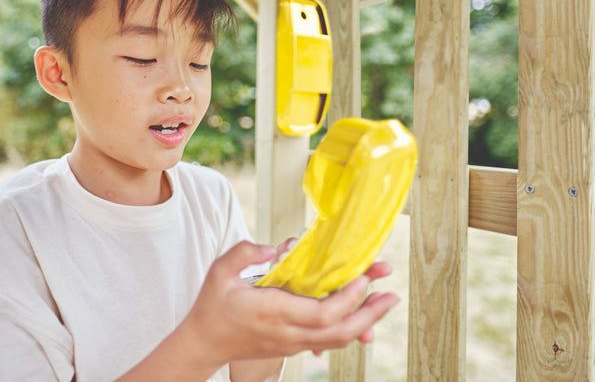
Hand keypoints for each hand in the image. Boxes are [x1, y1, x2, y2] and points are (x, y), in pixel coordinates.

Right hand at [178, 241, 398, 368]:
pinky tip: (362, 318)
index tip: (364, 279)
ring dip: (365, 323)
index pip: (321, 314)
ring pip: (337, 340)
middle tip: (391, 295)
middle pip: (338, 332)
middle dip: (370, 314)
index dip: (348, 299)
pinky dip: (349, 330)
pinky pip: (327, 342)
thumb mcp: (219, 271)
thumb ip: (245, 253)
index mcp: (273, 313)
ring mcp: (291, 344)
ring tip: (385, 303)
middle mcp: (287, 333)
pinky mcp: (292, 347)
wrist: (203, 343)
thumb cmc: (211, 306)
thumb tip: (276, 247)